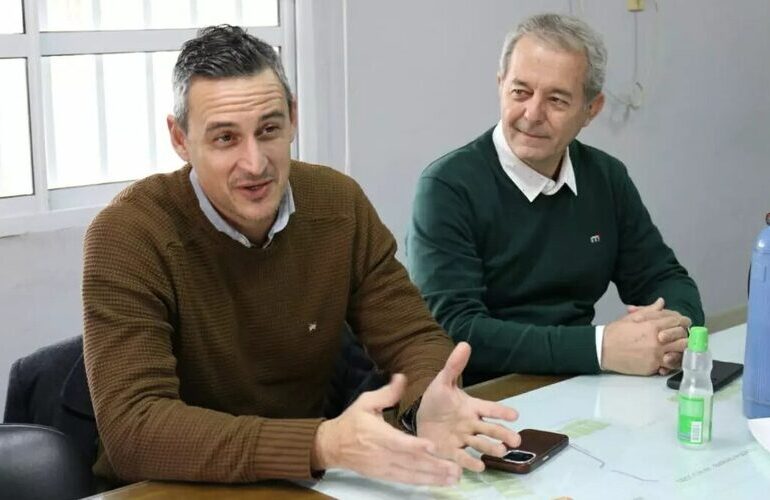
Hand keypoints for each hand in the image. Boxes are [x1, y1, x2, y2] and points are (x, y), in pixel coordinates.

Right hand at [312, 374, 461, 485]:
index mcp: (378, 434)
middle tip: (455, 468)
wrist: (333, 446)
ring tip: (453, 477)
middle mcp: (382, 454)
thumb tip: (402, 377)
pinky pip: (406, 480)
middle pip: (410, 462)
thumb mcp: (366, 402)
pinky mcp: (385, 475)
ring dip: (433, 477)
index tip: (432, 446)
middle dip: (434, 466)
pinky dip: (423, 482)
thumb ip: (386, 393)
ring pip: (411, 474)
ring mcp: (384, 467)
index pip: (398, 442)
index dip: (415, 446)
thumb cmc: (351, 422)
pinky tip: (439, 482)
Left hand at [416, 342, 520, 471]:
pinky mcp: (452, 451)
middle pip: (490, 429)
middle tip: (516, 441)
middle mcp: (471, 424)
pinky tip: (479, 467)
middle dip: (503, 434)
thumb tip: (464, 344)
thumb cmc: (438, 400)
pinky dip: (470, 462)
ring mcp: (463, 439)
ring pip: (480, 444)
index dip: (501, 411)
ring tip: (501, 452)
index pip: (490, 408)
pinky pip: (463, 457)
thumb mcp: (443, 381)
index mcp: (472, 407)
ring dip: (491, 448)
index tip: (515, 415)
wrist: (421, 417)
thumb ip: (454, 366)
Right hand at [603, 298, 690, 374]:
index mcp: (652, 325)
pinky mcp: (652, 367)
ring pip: (680, 352)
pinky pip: (670, 365)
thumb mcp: (632, 318)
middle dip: (683, 336)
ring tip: (675, 348)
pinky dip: (671, 362)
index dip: (684, 322)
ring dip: (680, 349)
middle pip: (683, 337)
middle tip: (680, 336)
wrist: (602, 349)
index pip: (678, 322)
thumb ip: (650, 311)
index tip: (684, 323)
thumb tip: (661, 302)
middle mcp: (657, 340)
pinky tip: (666, 358)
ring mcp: (656, 355)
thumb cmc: (616, 332)